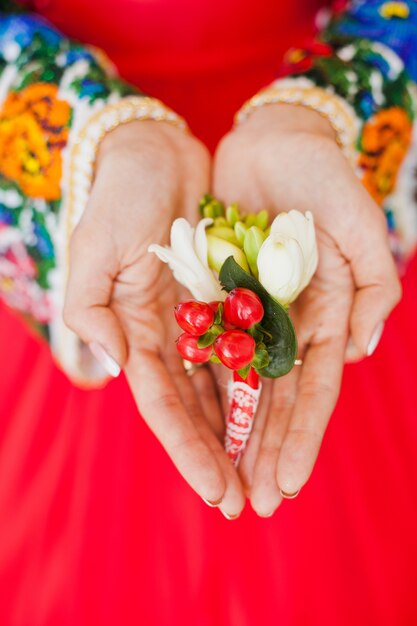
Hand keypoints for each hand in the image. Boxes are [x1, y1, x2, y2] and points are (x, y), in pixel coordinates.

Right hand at [63, 120, 245, 516]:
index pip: (163, 405)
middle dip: (219, 456)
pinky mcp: (227, 298)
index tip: (215, 491)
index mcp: (133, 332)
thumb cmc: (118, 198)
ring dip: (242, 432)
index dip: (188, 449)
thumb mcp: (93, 251)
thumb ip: (91, 310)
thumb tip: (116, 368)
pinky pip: (246, 347)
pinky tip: (276, 416)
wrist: (154, 156)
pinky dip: (258, 383)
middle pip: (197, 408)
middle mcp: (167, 335)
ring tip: (265, 475)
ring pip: (224, 388)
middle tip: (246, 504)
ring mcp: (198, 319)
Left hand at [213, 104, 401, 515]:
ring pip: (241, 387)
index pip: (313, 390)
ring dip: (232, 436)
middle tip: (251, 505)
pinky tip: (197, 427)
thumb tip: (360, 350)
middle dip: (264, 453)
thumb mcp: (357, 219)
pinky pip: (210, 351)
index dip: (300, 438)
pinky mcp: (220, 299)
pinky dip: (205, 390)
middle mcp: (290, 325)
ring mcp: (254, 316)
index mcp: (327, 314)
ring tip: (222, 483)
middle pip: (276, 402)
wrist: (274, 141)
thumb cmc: (321, 175)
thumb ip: (370, 281)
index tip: (287, 482)